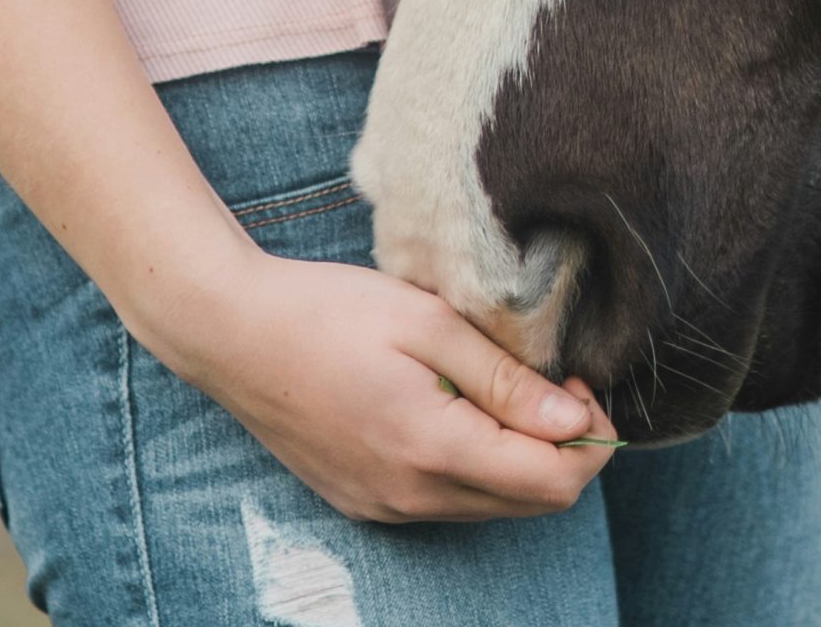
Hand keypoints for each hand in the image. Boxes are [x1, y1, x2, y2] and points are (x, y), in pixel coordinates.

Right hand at [147, 245, 621, 522]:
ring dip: (518, 459)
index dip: (590, 437)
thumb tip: (575, 420)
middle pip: (531, 503)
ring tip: (498, 388)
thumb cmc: (327, 311)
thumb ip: (505, 378)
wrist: (230, 332)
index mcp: (432, 448)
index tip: (577, 380)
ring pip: (491, 507)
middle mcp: (411, 497)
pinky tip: (453, 410)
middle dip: (562, 449)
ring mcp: (384, 507)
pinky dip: (473, 467)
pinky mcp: (363, 503)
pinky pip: (446, 503)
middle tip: (550, 381)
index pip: (554, 482)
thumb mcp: (428, 323)